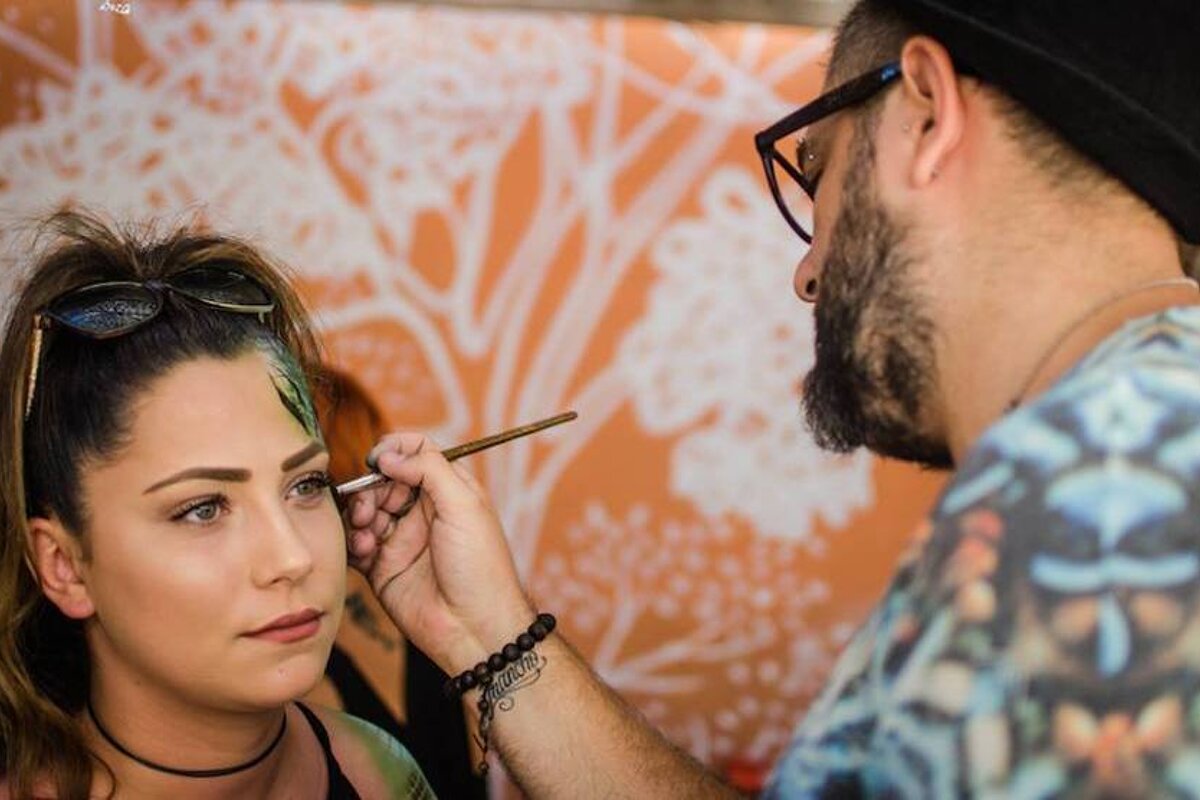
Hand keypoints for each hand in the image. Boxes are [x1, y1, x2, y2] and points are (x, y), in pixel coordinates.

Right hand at [343, 432, 535, 673]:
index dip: (394, 450)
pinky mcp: (383, 568)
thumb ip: (428, 470)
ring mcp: (402, 540)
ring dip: (360, 513)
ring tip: (367, 528)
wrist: (474, 628)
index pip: (416, 453)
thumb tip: (390, 454)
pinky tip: (363, 548)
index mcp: (448, 491)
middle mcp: (423, 513)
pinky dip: (353, 542)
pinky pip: (357, 546)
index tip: (377, 458)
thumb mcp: (464, 505)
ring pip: (366, 511)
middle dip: (371, 487)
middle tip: (372, 504)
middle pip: (383, 481)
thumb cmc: (481, 566)